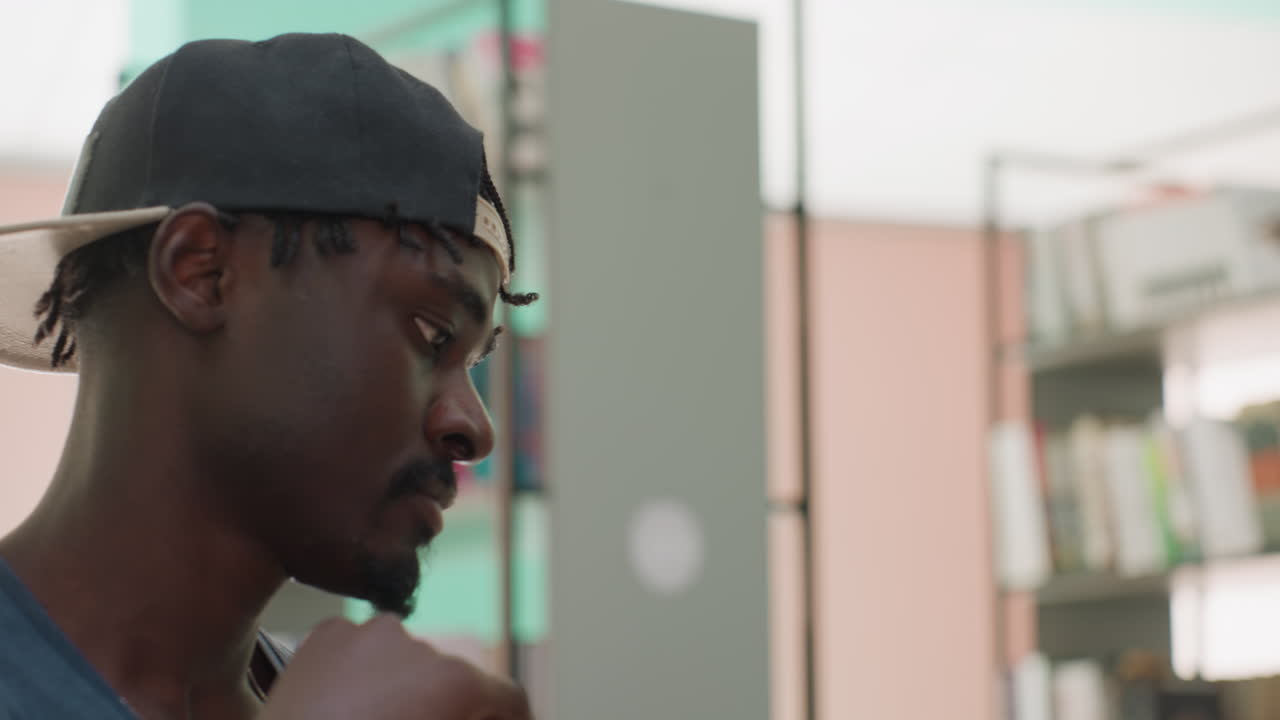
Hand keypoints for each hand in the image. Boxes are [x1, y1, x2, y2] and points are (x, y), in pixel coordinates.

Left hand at [259, 614, 531, 719]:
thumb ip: (466, 717)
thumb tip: (489, 711)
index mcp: (451, 680)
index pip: (508, 698)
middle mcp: (415, 641)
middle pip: (454, 677)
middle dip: (450, 709)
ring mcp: (366, 632)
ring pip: (406, 661)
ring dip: (405, 690)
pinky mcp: (325, 634)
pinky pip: (362, 653)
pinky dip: (363, 677)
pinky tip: (347, 710)